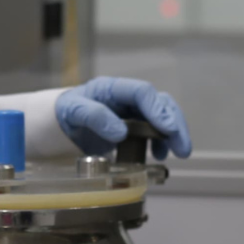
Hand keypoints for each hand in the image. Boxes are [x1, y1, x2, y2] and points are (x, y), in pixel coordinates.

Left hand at [55, 77, 191, 159]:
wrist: (61, 121)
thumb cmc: (67, 111)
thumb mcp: (73, 111)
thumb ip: (94, 117)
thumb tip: (120, 132)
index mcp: (113, 88)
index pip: (142, 92)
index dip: (157, 109)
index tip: (168, 129)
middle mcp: (128, 97)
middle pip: (160, 103)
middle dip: (175, 124)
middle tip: (182, 148)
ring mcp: (133, 111)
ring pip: (162, 116)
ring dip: (173, 134)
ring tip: (177, 153)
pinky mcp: (135, 125)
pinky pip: (155, 130)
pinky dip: (162, 142)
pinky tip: (159, 155)